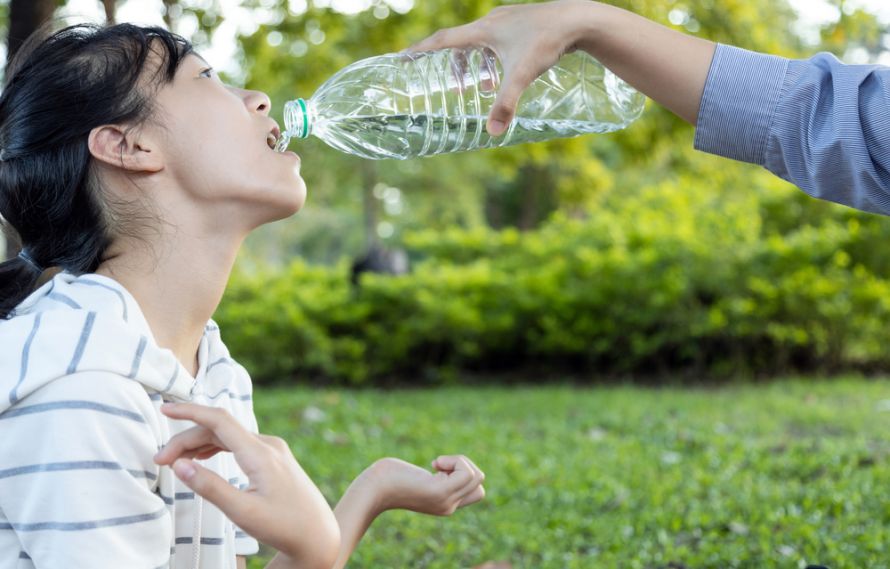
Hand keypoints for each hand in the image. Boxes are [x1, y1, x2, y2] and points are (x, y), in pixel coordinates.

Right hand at [153, 403, 339, 564]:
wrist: (319, 534)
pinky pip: (240, 443)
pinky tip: (201, 456)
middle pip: (219, 429)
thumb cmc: (283, 526)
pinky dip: (217, 447)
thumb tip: (179, 465)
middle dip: (187, 440)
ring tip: (173, 461)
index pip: (219, 420)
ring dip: (200, 443)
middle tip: (160, 462)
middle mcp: (268, 445)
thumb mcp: (242, 511)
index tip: (164, 408)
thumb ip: (209, 487)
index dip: (189, 411)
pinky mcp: (274, 458)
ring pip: (229, 436)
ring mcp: (273, 450)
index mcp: (260, 454)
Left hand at [368, 455, 484, 515]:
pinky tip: (434, 463)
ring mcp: (446, 501)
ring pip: (477, 476)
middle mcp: (449, 507)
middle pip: (480, 483)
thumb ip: (433, 477)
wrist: (372, 489)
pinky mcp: (441, 492)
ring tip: (436, 463)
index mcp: (444, 504)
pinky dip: (455, 460)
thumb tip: (444, 467)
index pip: (476, 491)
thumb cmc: (387, 478)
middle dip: (465, 466)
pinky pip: (467, 472)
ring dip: (460, 461)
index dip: (464, 474)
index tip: (439, 469)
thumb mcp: (417, 477)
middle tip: (438, 465)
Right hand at [407, 0, 596, 135]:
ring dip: (477, 64)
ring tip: (484, 86)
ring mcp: (508, 19)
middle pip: (461, 42)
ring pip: (481, 41)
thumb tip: (493, 133)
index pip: (443, 41)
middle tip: (454, 88)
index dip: (421, 51)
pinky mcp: (523, 21)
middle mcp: (492, 21)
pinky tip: (507, 72)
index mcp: (483, 30)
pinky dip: (494, 57)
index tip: (402, 58)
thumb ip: (506, 104)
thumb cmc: (548, 42)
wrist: (578, 19)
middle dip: (454, 66)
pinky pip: (498, 38)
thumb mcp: (523, 76)